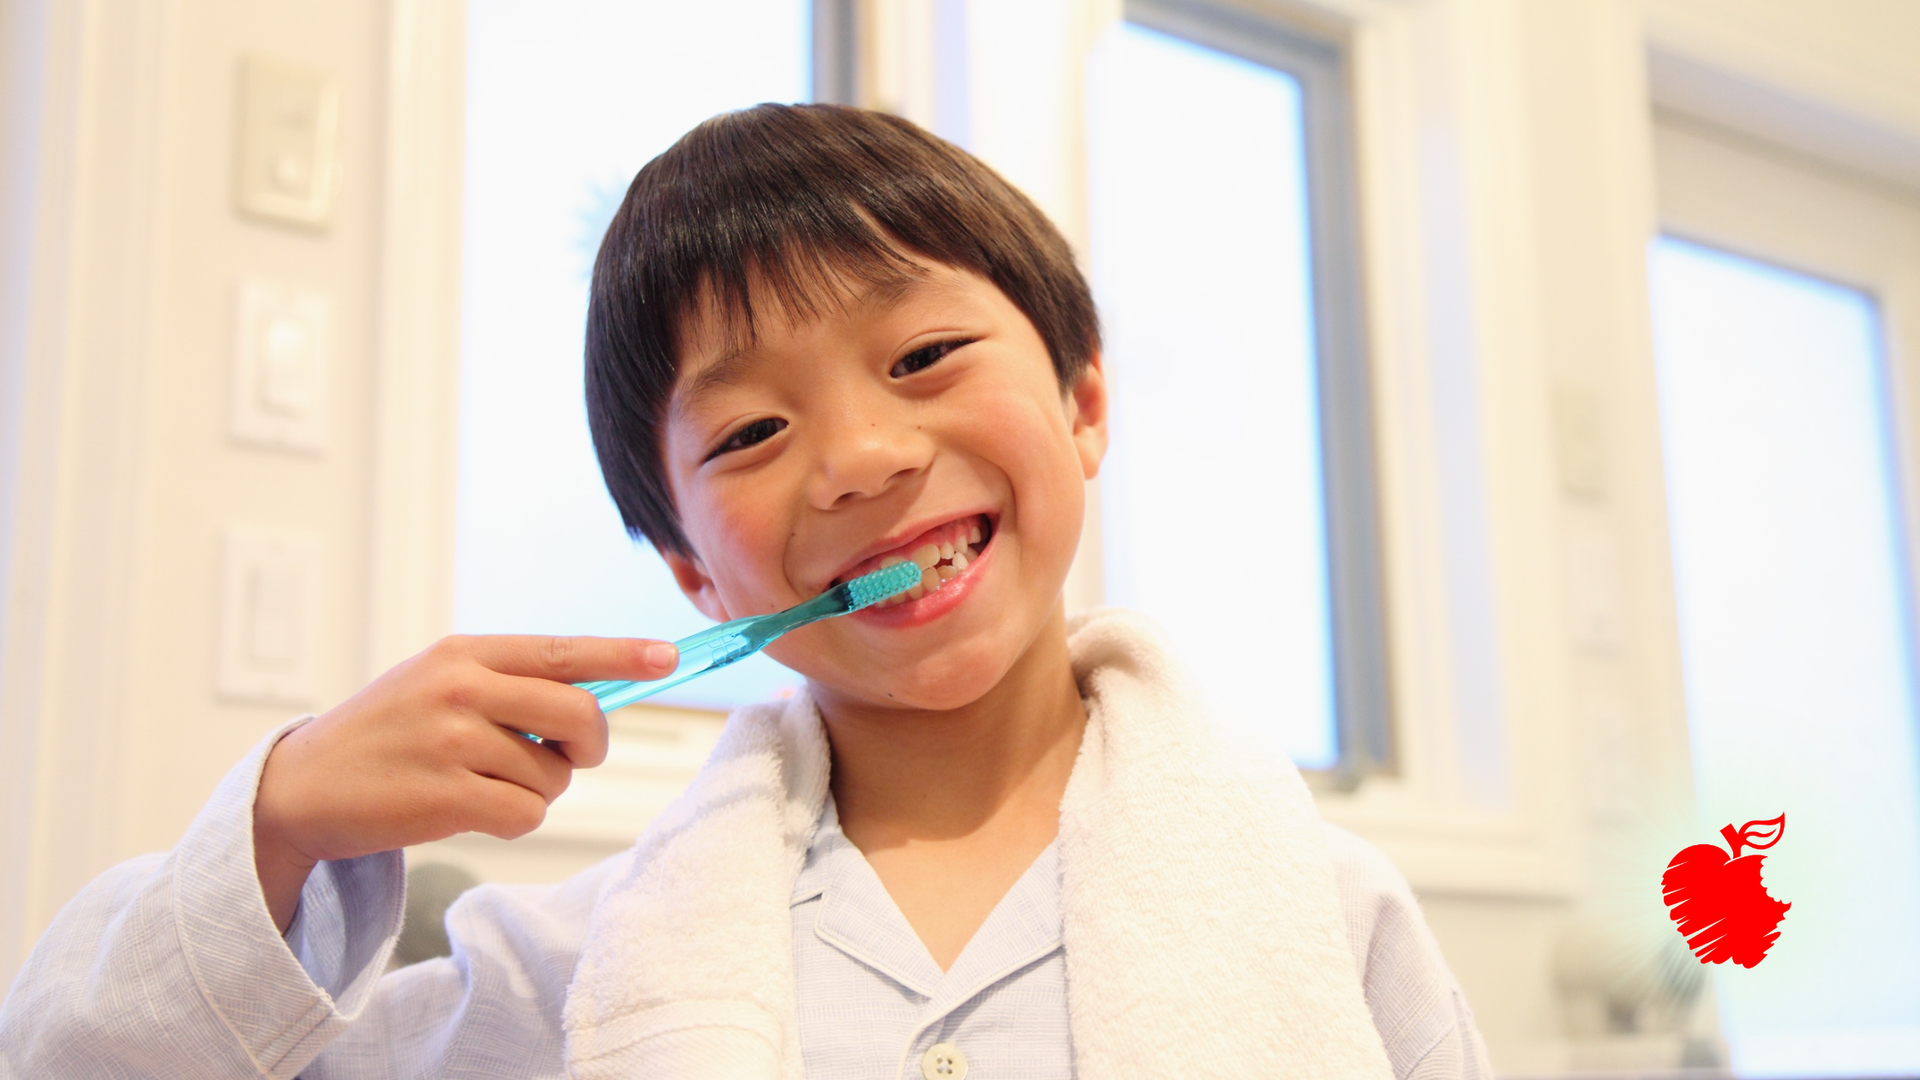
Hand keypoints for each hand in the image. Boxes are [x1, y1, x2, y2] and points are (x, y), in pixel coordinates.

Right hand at [253, 635, 676, 931]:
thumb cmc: (389, 733)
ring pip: (554, 775)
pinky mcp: (444, 797)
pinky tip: (473, 810)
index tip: (669, 656)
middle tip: (569, 758)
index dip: (623, 655)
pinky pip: (527, 813)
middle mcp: (461, 688)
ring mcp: (451, 742)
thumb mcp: (440, 682)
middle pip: (580, 716)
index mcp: (465, 652)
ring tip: (482, 782)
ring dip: (535, 790)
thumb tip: (601, 695)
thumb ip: (512, 682)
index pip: (563, 651)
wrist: (303, 786)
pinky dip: (515, 819)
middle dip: (590, 747)